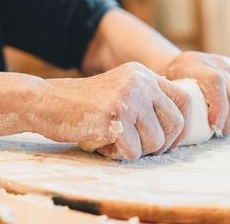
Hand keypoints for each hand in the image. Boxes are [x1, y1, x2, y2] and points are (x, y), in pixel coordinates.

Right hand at [45, 62, 190, 159]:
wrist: (44, 102)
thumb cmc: (80, 106)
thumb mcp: (118, 93)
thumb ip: (145, 103)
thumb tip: (175, 132)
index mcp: (143, 75)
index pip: (184, 100)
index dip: (182, 126)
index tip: (169, 142)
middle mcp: (140, 82)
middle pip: (175, 123)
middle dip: (161, 145)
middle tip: (139, 149)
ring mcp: (128, 97)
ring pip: (155, 141)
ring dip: (135, 150)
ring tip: (113, 142)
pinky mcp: (116, 117)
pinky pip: (133, 151)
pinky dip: (118, 154)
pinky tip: (101, 144)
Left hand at [164, 51, 229, 134]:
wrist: (179, 63)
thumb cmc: (168, 79)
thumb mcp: (164, 84)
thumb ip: (168, 97)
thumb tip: (172, 124)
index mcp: (194, 63)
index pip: (214, 81)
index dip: (218, 106)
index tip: (214, 126)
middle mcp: (216, 62)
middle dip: (229, 118)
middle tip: (219, 132)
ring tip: (224, 129)